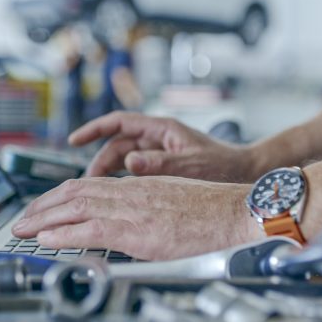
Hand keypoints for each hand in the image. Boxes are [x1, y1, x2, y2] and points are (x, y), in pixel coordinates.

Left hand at [11, 176, 263, 259]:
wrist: (231, 212)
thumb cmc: (208, 210)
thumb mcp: (169, 199)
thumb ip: (144, 206)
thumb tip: (128, 220)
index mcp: (135, 184)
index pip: (86, 185)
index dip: (58, 196)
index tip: (43, 206)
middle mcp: (127, 192)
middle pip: (72, 193)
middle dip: (42, 207)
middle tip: (22, 219)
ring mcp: (129, 210)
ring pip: (73, 208)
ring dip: (42, 220)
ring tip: (22, 229)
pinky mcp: (134, 231)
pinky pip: (89, 230)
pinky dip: (63, 234)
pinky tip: (46, 239)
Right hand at [69, 111, 255, 181]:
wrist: (246, 175)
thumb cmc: (224, 166)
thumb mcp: (190, 164)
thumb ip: (160, 164)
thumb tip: (130, 162)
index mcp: (162, 129)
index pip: (119, 122)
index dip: (94, 129)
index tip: (74, 140)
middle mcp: (158, 138)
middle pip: (117, 145)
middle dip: (98, 161)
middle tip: (86, 183)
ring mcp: (160, 153)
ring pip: (124, 160)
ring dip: (109, 175)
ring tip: (96, 194)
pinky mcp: (164, 168)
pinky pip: (135, 172)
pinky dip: (123, 182)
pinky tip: (117, 198)